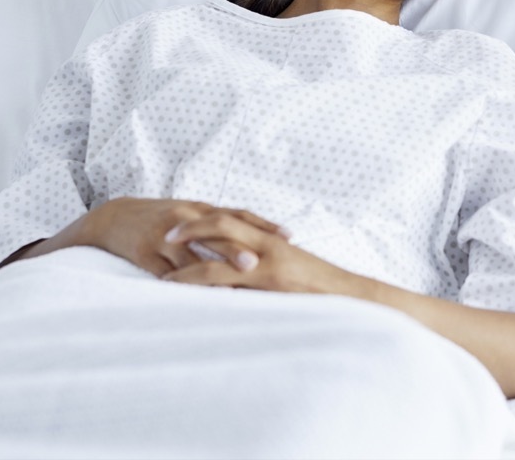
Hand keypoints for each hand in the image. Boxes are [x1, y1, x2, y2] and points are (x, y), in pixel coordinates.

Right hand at [84, 198, 289, 279]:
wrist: (114, 218)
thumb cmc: (162, 219)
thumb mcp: (191, 213)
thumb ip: (220, 225)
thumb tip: (257, 242)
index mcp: (201, 209)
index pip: (239, 215)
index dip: (264, 225)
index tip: (288, 237)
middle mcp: (185, 219)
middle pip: (217, 234)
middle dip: (238, 249)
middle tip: (258, 263)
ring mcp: (164, 237)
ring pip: (191, 256)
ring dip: (211, 273)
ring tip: (232, 287)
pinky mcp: (145, 254)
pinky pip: (166, 272)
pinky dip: (182, 284)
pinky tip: (196, 296)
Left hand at [160, 209, 359, 296]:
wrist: (352, 296)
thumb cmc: (325, 290)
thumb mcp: (293, 275)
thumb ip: (268, 273)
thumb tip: (245, 282)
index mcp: (273, 241)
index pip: (235, 221)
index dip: (208, 220)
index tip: (184, 226)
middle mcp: (268, 244)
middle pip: (222, 223)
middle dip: (191, 226)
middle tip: (165, 233)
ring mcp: (268, 261)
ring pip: (219, 248)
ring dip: (189, 252)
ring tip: (162, 258)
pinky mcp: (268, 279)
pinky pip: (225, 276)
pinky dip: (201, 279)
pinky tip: (184, 289)